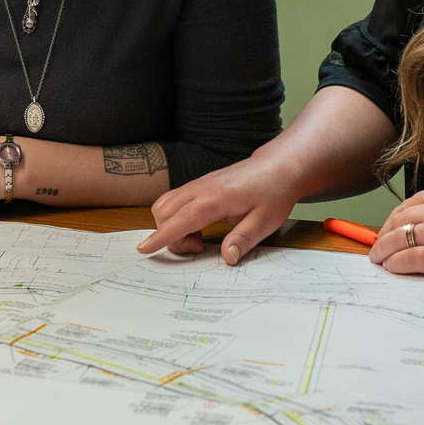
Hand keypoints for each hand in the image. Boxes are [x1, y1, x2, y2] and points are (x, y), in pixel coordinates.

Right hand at [140, 154, 304, 264]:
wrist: (279, 166)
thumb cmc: (274, 192)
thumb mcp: (265, 221)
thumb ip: (243, 240)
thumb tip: (226, 258)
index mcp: (215, 199)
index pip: (179, 220)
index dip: (161, 237)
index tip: (144, 249)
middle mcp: (200, 188)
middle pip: (163, 211)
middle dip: (168, 235)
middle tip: (198, 247)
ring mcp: (198, 184)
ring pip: (164, 203)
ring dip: (170, 225)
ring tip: (199, 238)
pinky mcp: (199, 185)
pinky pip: (174, 200)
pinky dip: (176, 217)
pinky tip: (198, 226)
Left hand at [368, 186, 423, 280]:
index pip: (408, 204)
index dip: (393, 219)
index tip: (387, 230)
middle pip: (397, 220)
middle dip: (382, 235)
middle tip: (376, 248)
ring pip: (396, 239)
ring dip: (382, 251)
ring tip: (378, 260)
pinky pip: (409, 259)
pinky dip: (395, 264)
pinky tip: (391, 268)